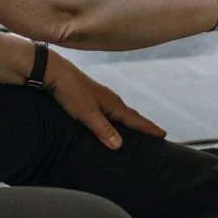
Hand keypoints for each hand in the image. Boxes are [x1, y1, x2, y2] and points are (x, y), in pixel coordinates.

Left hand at [44, 52, 166, 149]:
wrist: (54, 72)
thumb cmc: (70, 91)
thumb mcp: (87, 113)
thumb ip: (103, 129)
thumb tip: (120, 145)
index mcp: (112, 103)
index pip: (135, 119)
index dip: (148, 128)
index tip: (163, 134)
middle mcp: (109, 99)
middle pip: (130, 114)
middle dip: (142, 124)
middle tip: (155, 133)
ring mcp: (100, 97)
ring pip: (119, 112)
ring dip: (129, 121)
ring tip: (136, 129)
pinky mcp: (90, 97)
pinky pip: (109, 110)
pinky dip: (116, 117)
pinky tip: (110, 120)